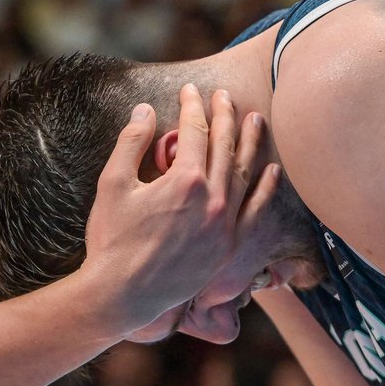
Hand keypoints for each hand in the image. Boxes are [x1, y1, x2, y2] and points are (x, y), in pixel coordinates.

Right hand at [82, 84, 279, 333]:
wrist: (123, 295)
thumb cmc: (112, 239)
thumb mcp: (113, 183)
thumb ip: (131, 142)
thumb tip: (145, 110)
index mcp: (185, 179)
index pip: (195, 130)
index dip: (192, 106)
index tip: (189, 90)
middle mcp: (213, 199)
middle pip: (224, 145)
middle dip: (224, 115)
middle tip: (223, 95)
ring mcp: (225, 224)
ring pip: (244, 172)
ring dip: (250, 142)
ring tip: (254, 119)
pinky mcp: (230, 247)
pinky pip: (256, 211)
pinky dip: (265, 189)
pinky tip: (272, 170)